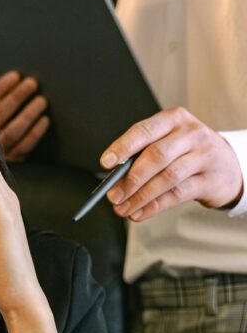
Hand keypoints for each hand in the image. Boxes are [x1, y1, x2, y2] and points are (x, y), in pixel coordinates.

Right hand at [0, 71, 48, 161]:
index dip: (2, 88)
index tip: (15, 76)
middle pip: (2, 114)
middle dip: (17, 97)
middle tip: (32, 83)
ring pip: (14, 130)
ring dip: (29, 113)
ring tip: (42, 100)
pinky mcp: (9, 163)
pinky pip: (23, 147)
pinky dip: (35, 133)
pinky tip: (45, 121)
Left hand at [99, 107, 242, 221]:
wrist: (227, 165)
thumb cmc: (188, 152)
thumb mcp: (168, 143)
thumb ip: (142, 156)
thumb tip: (114, 180)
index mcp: (173, 119)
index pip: (144, 131)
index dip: (123, 147)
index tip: (106, 163)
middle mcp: (190, 134)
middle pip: (156, 155)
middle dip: (130, 178)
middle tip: (113, 195)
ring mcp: (203, 156)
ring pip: (167, 177)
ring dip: (140, 196)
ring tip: (123, 208)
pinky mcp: (209, 180)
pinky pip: (177, 195)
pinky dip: (154, 206)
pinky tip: (139, 213)